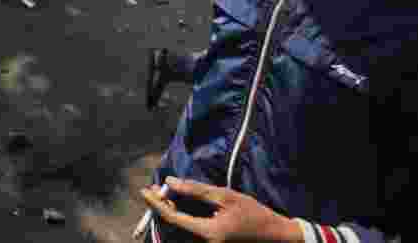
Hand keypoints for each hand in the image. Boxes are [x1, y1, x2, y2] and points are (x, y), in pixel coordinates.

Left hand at [139, 178, 302, 242]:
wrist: (274, 235)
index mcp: (208, 234)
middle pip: (173, 226)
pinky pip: (188, 232)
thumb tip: (170, 181)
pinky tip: (175, 206)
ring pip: (179, 230)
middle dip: (160, 208)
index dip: (156, 204)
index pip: (173, 218)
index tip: (143, 191)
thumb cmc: (252, 213)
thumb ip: (195, 190)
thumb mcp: (225, 196)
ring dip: (168, 213)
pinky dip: (178, 218)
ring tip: (162, 196)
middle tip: (151, 191)